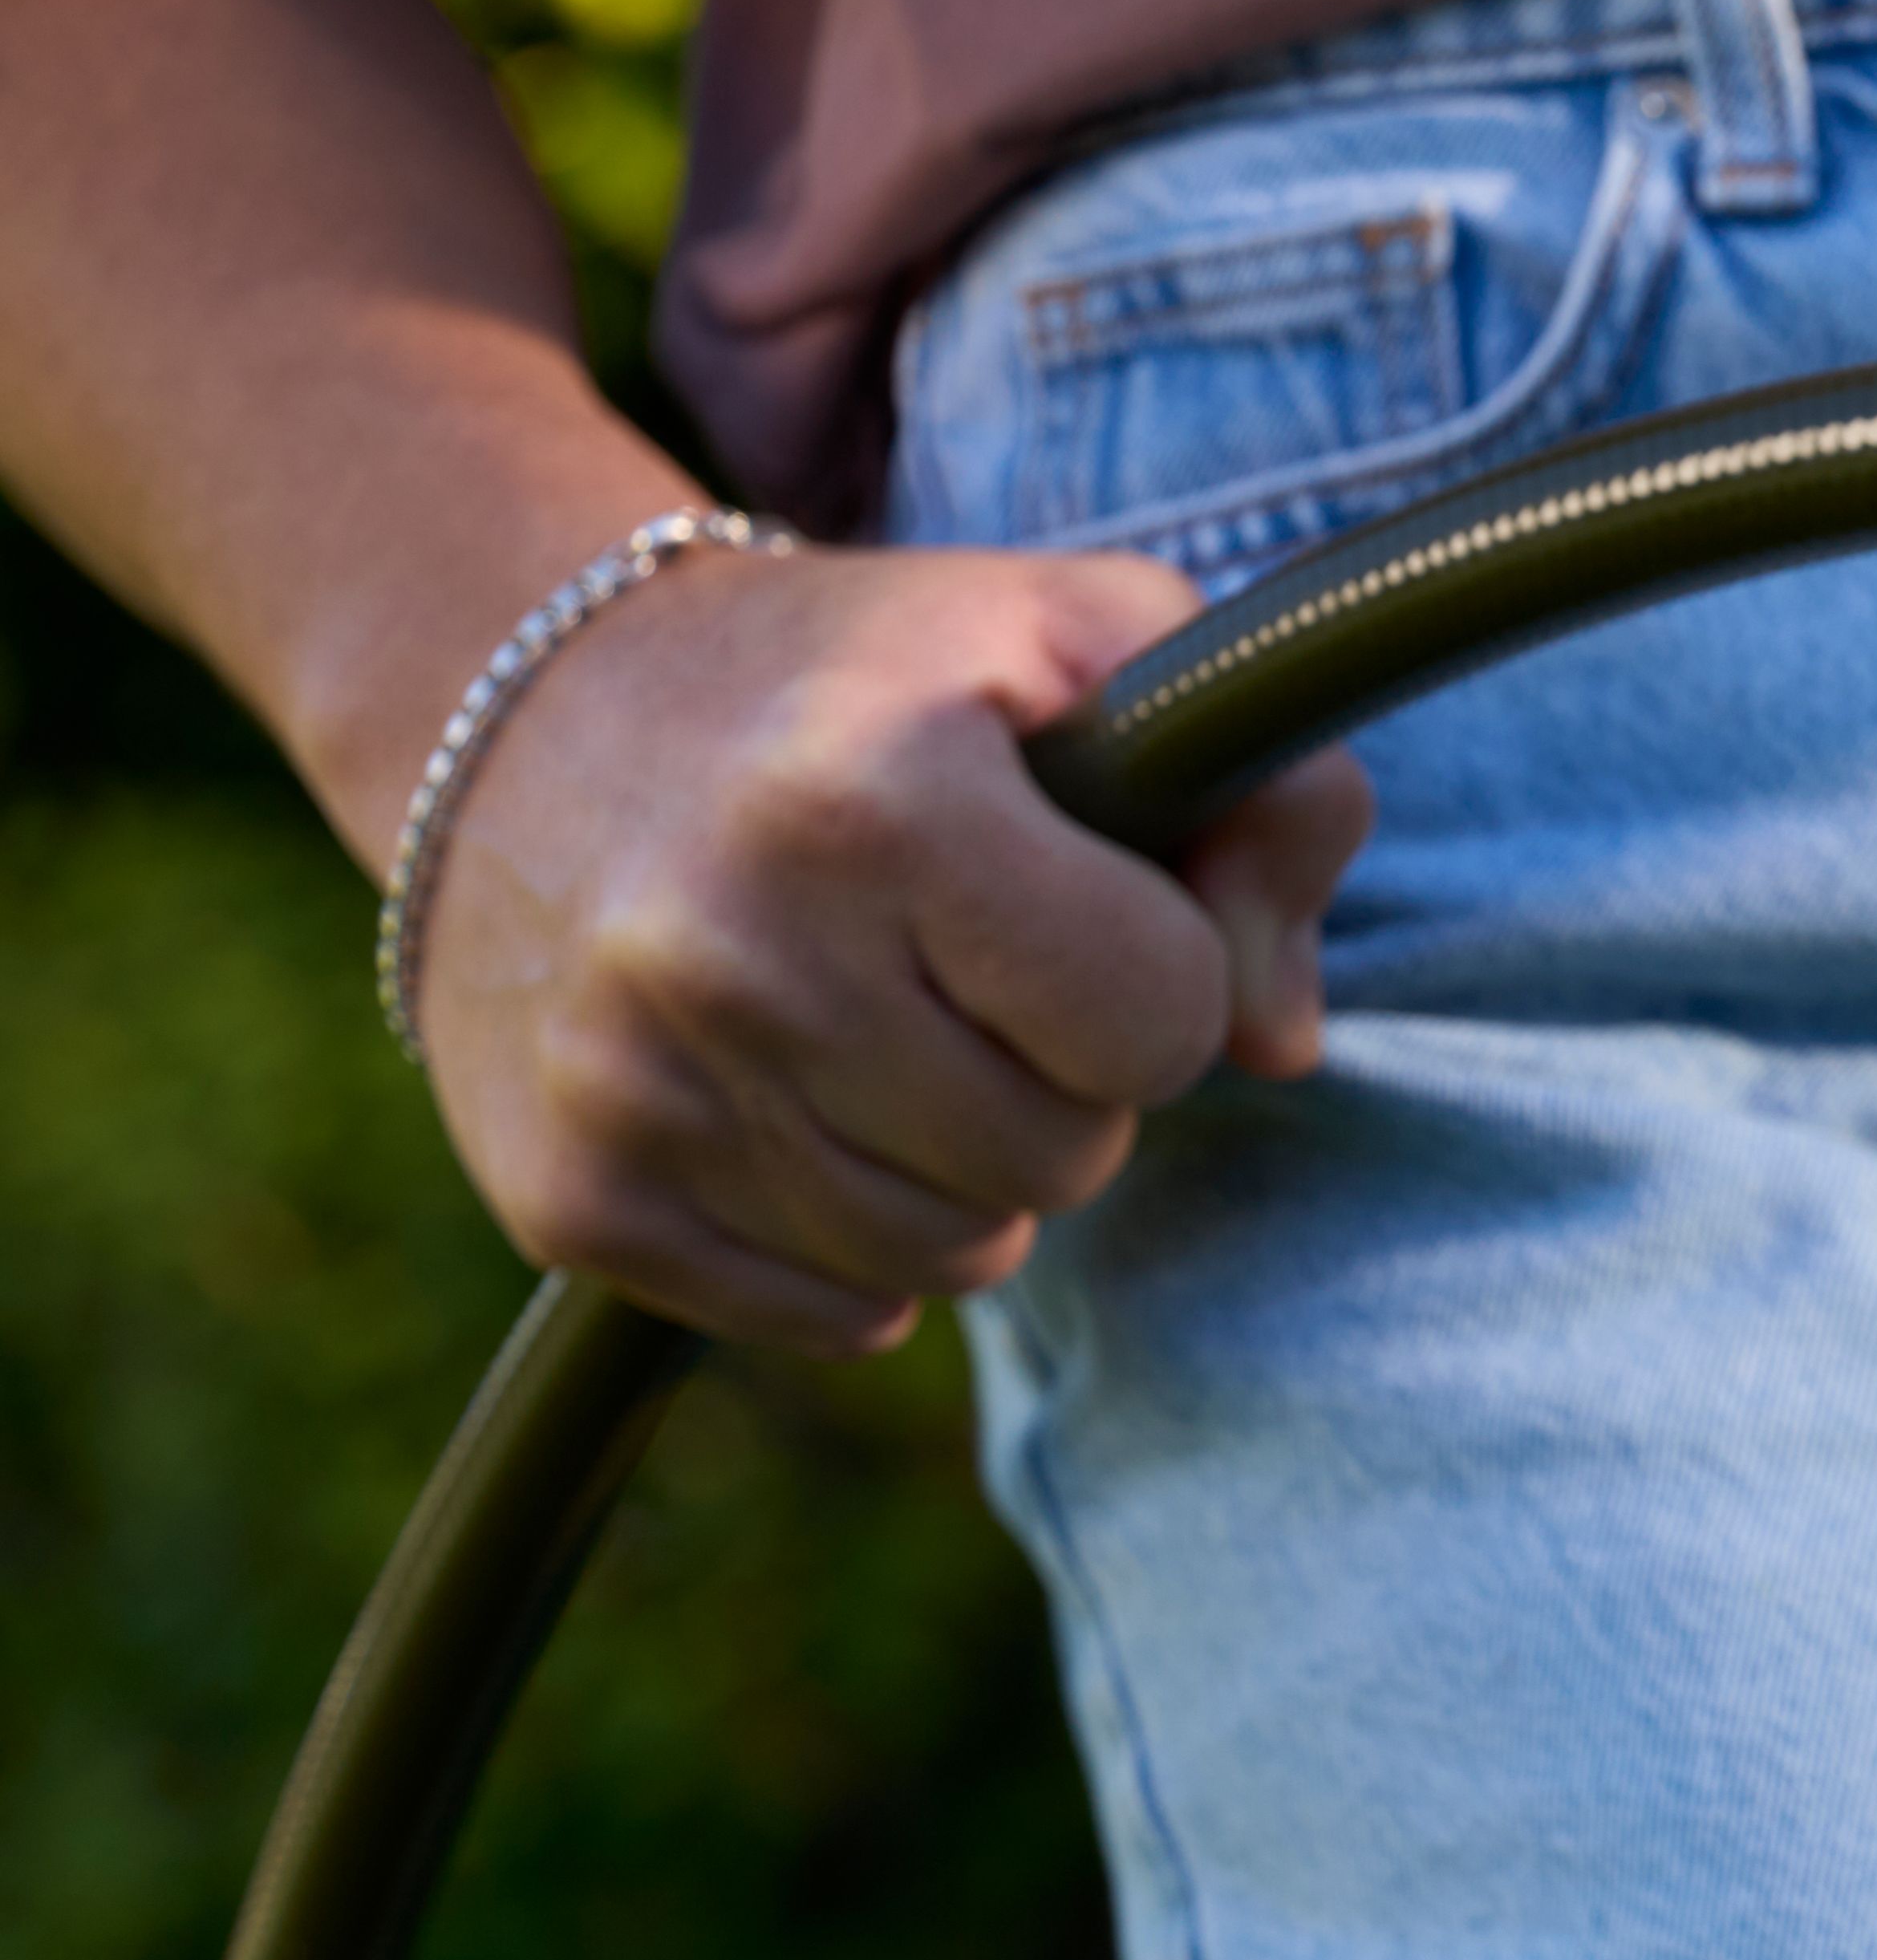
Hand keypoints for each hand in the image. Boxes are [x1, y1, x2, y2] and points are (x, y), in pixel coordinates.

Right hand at [407, 537, 1373, 1353]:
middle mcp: (730, 947)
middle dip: (1062, 1079)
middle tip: (967, 974)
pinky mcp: (574, 1196)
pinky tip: (798, 1105)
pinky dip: (853, 1238)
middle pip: (1065, 1157)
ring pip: (959, 1258)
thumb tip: (1278, 1040)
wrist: (515, 693)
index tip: (1079, 903)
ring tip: (886, 1031)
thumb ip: (1269, 801)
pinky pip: (835, 1314)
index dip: (1155, 971)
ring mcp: (637, 1085)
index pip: (1160, 1017)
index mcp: (872, 793)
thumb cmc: (867, 686)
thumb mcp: (1085, 645)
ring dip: (967, 1170)